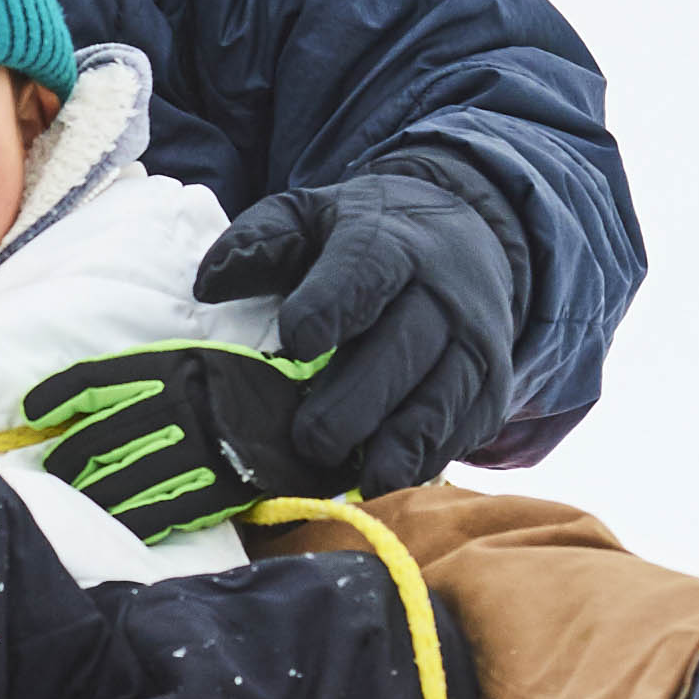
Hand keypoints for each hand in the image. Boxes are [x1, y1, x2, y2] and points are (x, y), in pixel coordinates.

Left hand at [16, 344, 330, 542]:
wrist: (323, 416)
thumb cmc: (255, 386)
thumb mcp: (204, 359)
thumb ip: (154, 372)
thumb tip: (90, 393)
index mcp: (177, 366)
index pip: (99, 380)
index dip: (60, 396)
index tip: (34, 410)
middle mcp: (183, 406)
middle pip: (103, 438)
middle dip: (71, 458)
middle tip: (53, 471)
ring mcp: (200, 450)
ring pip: (124, 478)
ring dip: (91, 494)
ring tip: (74, 500)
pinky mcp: (219, 490)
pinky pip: (161, 511)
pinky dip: (130, 520)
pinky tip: (113, 524)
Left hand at [189, 154, 527, 493]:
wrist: (465, 238)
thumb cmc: (366, 238)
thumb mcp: (311, 217)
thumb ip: (260, 242)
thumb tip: (209, 286)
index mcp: (390, 244)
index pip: (365, 274)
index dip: (330, 308)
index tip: (294, 341)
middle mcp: (442, 294)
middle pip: (403, 350)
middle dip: (356, 402)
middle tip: (309, 440)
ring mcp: (475, 344)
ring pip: (440, 399)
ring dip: (396, 446)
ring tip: (356, 481)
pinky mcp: (490, 389)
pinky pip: (460, 432)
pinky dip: (424, 461)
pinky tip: (385, 481)